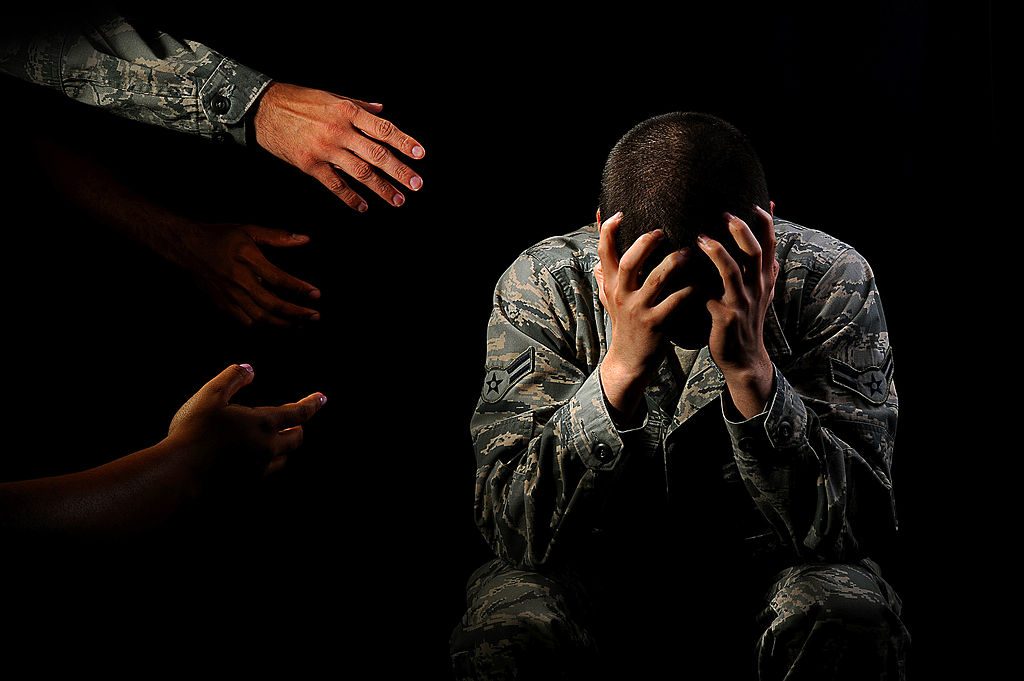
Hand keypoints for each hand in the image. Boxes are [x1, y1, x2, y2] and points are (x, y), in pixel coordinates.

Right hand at [167, 364, 325, 482]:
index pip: (298, 413)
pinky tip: (254, 462)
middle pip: (295, 439)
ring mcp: (258, 471)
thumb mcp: (210, 395)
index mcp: (263, 424)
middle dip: (298, 429)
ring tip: (277, 442)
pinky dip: (265, 464)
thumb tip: (250, 369)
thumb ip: (232, 378)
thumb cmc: (194, 431)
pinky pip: (264, 474)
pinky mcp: (246, 488)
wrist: (178, 475)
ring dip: (283, 449)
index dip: (311, 404)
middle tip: (297, 424)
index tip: (322, 398)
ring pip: (281, 459)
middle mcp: (267, 449)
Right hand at [173, 221, 319, 326]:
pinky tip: (278, 326)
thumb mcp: (248, 230)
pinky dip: (264, 327)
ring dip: (283, 324)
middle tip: (314, 316)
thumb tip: (305, 239)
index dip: (299, 289)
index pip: (278, 279)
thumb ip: (278, 237)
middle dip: (296, 313)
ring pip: (259, 318)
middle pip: (271, 304)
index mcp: (246, 259)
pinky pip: (246, 322)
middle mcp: (238, 280)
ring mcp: (229, 295)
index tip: (316, 294)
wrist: (186, 247)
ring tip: (301, 325)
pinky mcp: (222, 304)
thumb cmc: (220, 236)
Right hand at [253, 82, 424, 211]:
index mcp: (347, 112)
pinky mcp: (310, 165)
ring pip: (360, 172)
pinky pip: (335, 185)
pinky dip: (351, 198)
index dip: (404, 142)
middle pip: (377, 154)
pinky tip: (363, 206)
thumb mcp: (331, 96)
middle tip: (416, 184)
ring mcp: (325, 150)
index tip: (420, 154)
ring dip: (382, 188)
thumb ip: (358, 105)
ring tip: (398, 200)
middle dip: (399, 171)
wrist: (262, 109)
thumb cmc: (298, 100)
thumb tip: (381, 110)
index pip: (383, 129)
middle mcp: (340, 131)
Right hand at [595, 212, 694, 421]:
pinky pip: (675, 302)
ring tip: (689, 251)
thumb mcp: (611, 299)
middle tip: (663, 230)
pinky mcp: (655, 324)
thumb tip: (597, 258)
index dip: (608, 231)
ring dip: (674, 263)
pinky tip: (702, 282)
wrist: (630, 360)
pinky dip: (689, 291)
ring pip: (655, 280)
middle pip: (628, 262)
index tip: (618, 212)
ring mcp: (638, 310)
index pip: (604, 252)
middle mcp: (622, 294)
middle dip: (645, 243)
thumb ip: (606, 277)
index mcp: (612, 285)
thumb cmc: (626, 324)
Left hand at [696, 204, 779, 417]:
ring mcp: (742, 303)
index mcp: (764, 279)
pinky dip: (699, 285)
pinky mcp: (725, 317)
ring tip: (702, 238)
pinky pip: (711, 297)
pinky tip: (684, 275)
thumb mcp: (760, 291)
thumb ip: (761, 264)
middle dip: (742, 231)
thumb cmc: (746, 319)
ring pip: (734, 272)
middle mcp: (757, 288)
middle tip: (726, 213)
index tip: (757, 202)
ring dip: (719, 253)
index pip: (770, 245)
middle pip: (755, 253)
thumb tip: (769, 237)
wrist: (744, 358)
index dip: (766, 223)